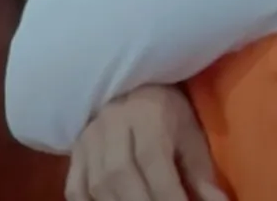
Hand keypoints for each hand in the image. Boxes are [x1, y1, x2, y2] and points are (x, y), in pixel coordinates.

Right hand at [66, 85, 226, 200]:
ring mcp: (89, 138)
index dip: (168, 195)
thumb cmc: (168, 112)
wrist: (133, 86)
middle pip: (120, 174)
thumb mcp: (191, 135)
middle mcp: (113, 124)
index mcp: (148, 115)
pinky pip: (75, 186)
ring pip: (97, 182)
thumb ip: (201, 174)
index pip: (153, 160)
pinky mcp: (75, 151)